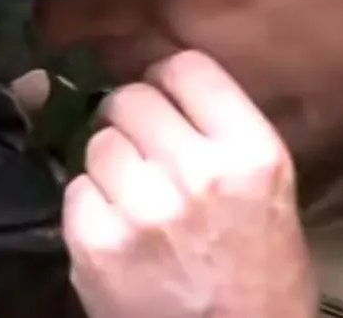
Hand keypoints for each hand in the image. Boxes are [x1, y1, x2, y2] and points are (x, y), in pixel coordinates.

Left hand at [62, 51, 316, 317]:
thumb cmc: (259, 276)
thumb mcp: (267, 193)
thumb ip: (219, 134)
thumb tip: (160, 87)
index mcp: (250, 153)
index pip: (186, 66)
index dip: (165, 76)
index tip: (160, 93)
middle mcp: (196, 172)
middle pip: (130, 99)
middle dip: (130, 118)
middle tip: (141, 148)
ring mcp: (141, 209)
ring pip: (97, 143)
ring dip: (109, 164)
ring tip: (132, 197)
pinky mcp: (97, 244)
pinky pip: (75, 191)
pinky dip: (89, 206)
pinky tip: (115, 230)